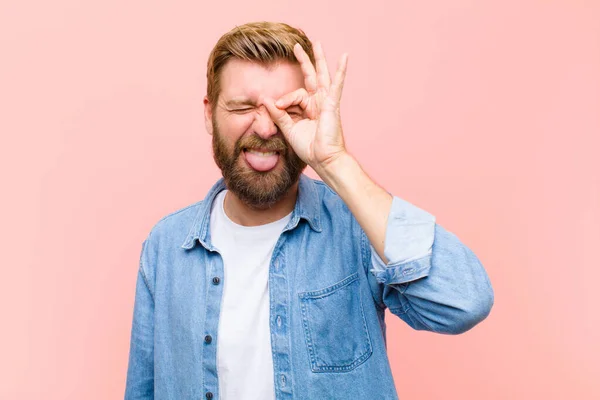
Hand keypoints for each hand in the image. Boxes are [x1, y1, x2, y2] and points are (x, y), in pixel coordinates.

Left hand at [263, 42, 348, 173]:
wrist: (323, 159)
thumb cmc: (309, 148)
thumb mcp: (289, 129)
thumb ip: (278, 114)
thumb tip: (265, 100)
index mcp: (308, 108)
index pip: (294, 94)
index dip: (284, 100)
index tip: (277, 107)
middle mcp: (318, 102)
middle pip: (310, 76)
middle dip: (303, 61)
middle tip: (295, 46)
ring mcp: (326, 102)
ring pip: (321, 76)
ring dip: (318, 59)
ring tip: (317, 43)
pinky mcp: (332, 104)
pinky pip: (337, 84)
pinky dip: (341, 71)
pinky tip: (344, 57)